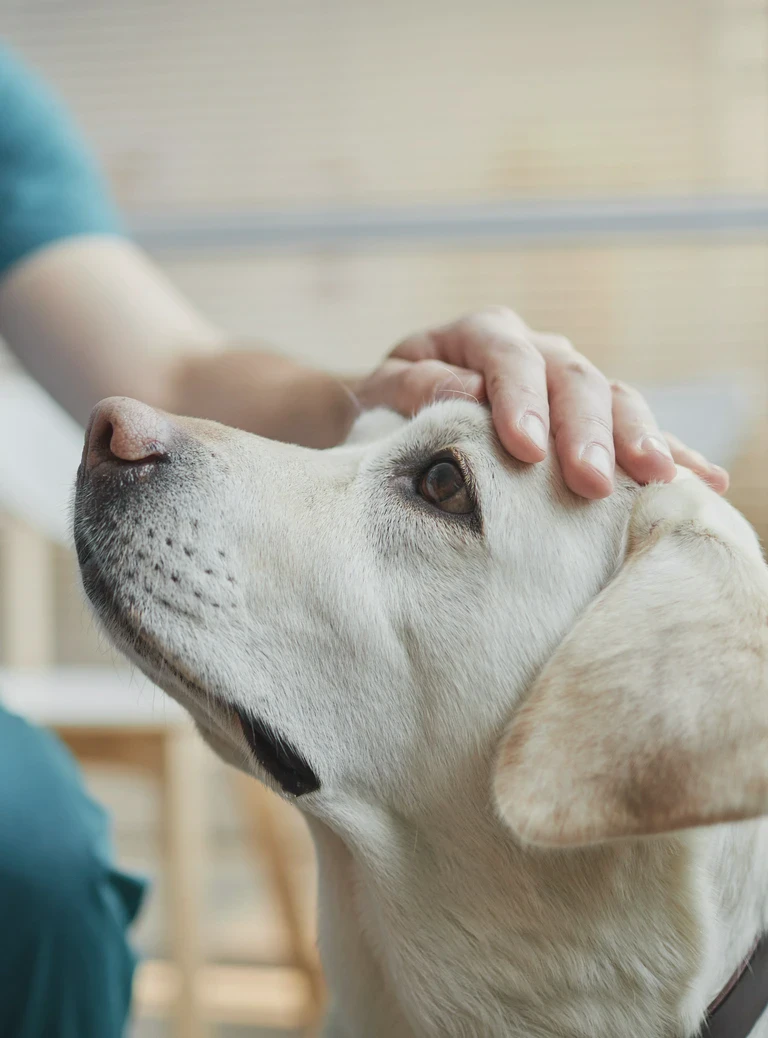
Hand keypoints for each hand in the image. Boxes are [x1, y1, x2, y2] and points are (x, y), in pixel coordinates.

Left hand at [354, 306, 727, 498]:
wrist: (397, 413)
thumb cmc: (388, 405)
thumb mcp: (384, 392)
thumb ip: (416, 388)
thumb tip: (465, 395)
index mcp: (481, 334)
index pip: (508, 358)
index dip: (520, 401)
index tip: (526, 450)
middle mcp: (535, 350)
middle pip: (573, 379)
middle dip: (586, 431)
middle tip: (591, 481)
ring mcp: (568, 382)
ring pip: (614, 399)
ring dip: (638, 439)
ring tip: (659, 479)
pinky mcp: (589, 418)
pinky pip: (634, 430)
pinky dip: (670, 452)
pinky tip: (704, 480)